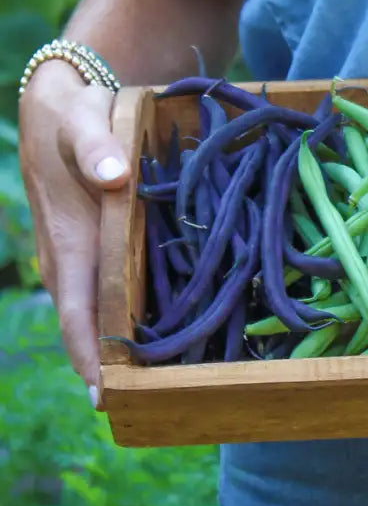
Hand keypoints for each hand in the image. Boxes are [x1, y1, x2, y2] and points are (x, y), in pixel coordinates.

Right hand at [18, 61, 131, 408]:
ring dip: (125, 344)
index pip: (76, 312)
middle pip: (90, 324)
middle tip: (153, 404)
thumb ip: (97, 146)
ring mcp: (83, 256)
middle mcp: (72, 259)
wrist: (62, 101)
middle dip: (114, 366)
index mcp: (68, 241)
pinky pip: (113, 288)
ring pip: (102, 310)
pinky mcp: (98, 246)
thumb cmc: (75, 115)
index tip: (107, 396)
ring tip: (165, 382)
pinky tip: (167, 330)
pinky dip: (133, 313)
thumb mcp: (84, 120)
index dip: (90, 355)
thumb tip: (114, 176)